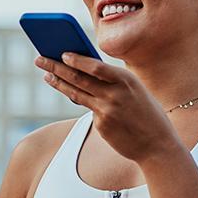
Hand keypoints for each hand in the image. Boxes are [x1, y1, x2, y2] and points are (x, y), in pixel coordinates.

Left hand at [35, 52, 182, 164]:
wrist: (158, 144)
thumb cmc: (146, 112)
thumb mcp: (135, 90)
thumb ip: (113, 81)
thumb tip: (83, 70)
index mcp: (126, 80)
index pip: (95, 66)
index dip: (76, 60)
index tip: (62, 53)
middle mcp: (115, 94)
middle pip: (78, 78)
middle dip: (56, 67)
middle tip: (40, 59)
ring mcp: (107, 111)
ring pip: (76, 93)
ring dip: (58, 82)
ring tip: (46, 75)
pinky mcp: (102, 125)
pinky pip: (88, 110)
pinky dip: (82, 101)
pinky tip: (75, 95)